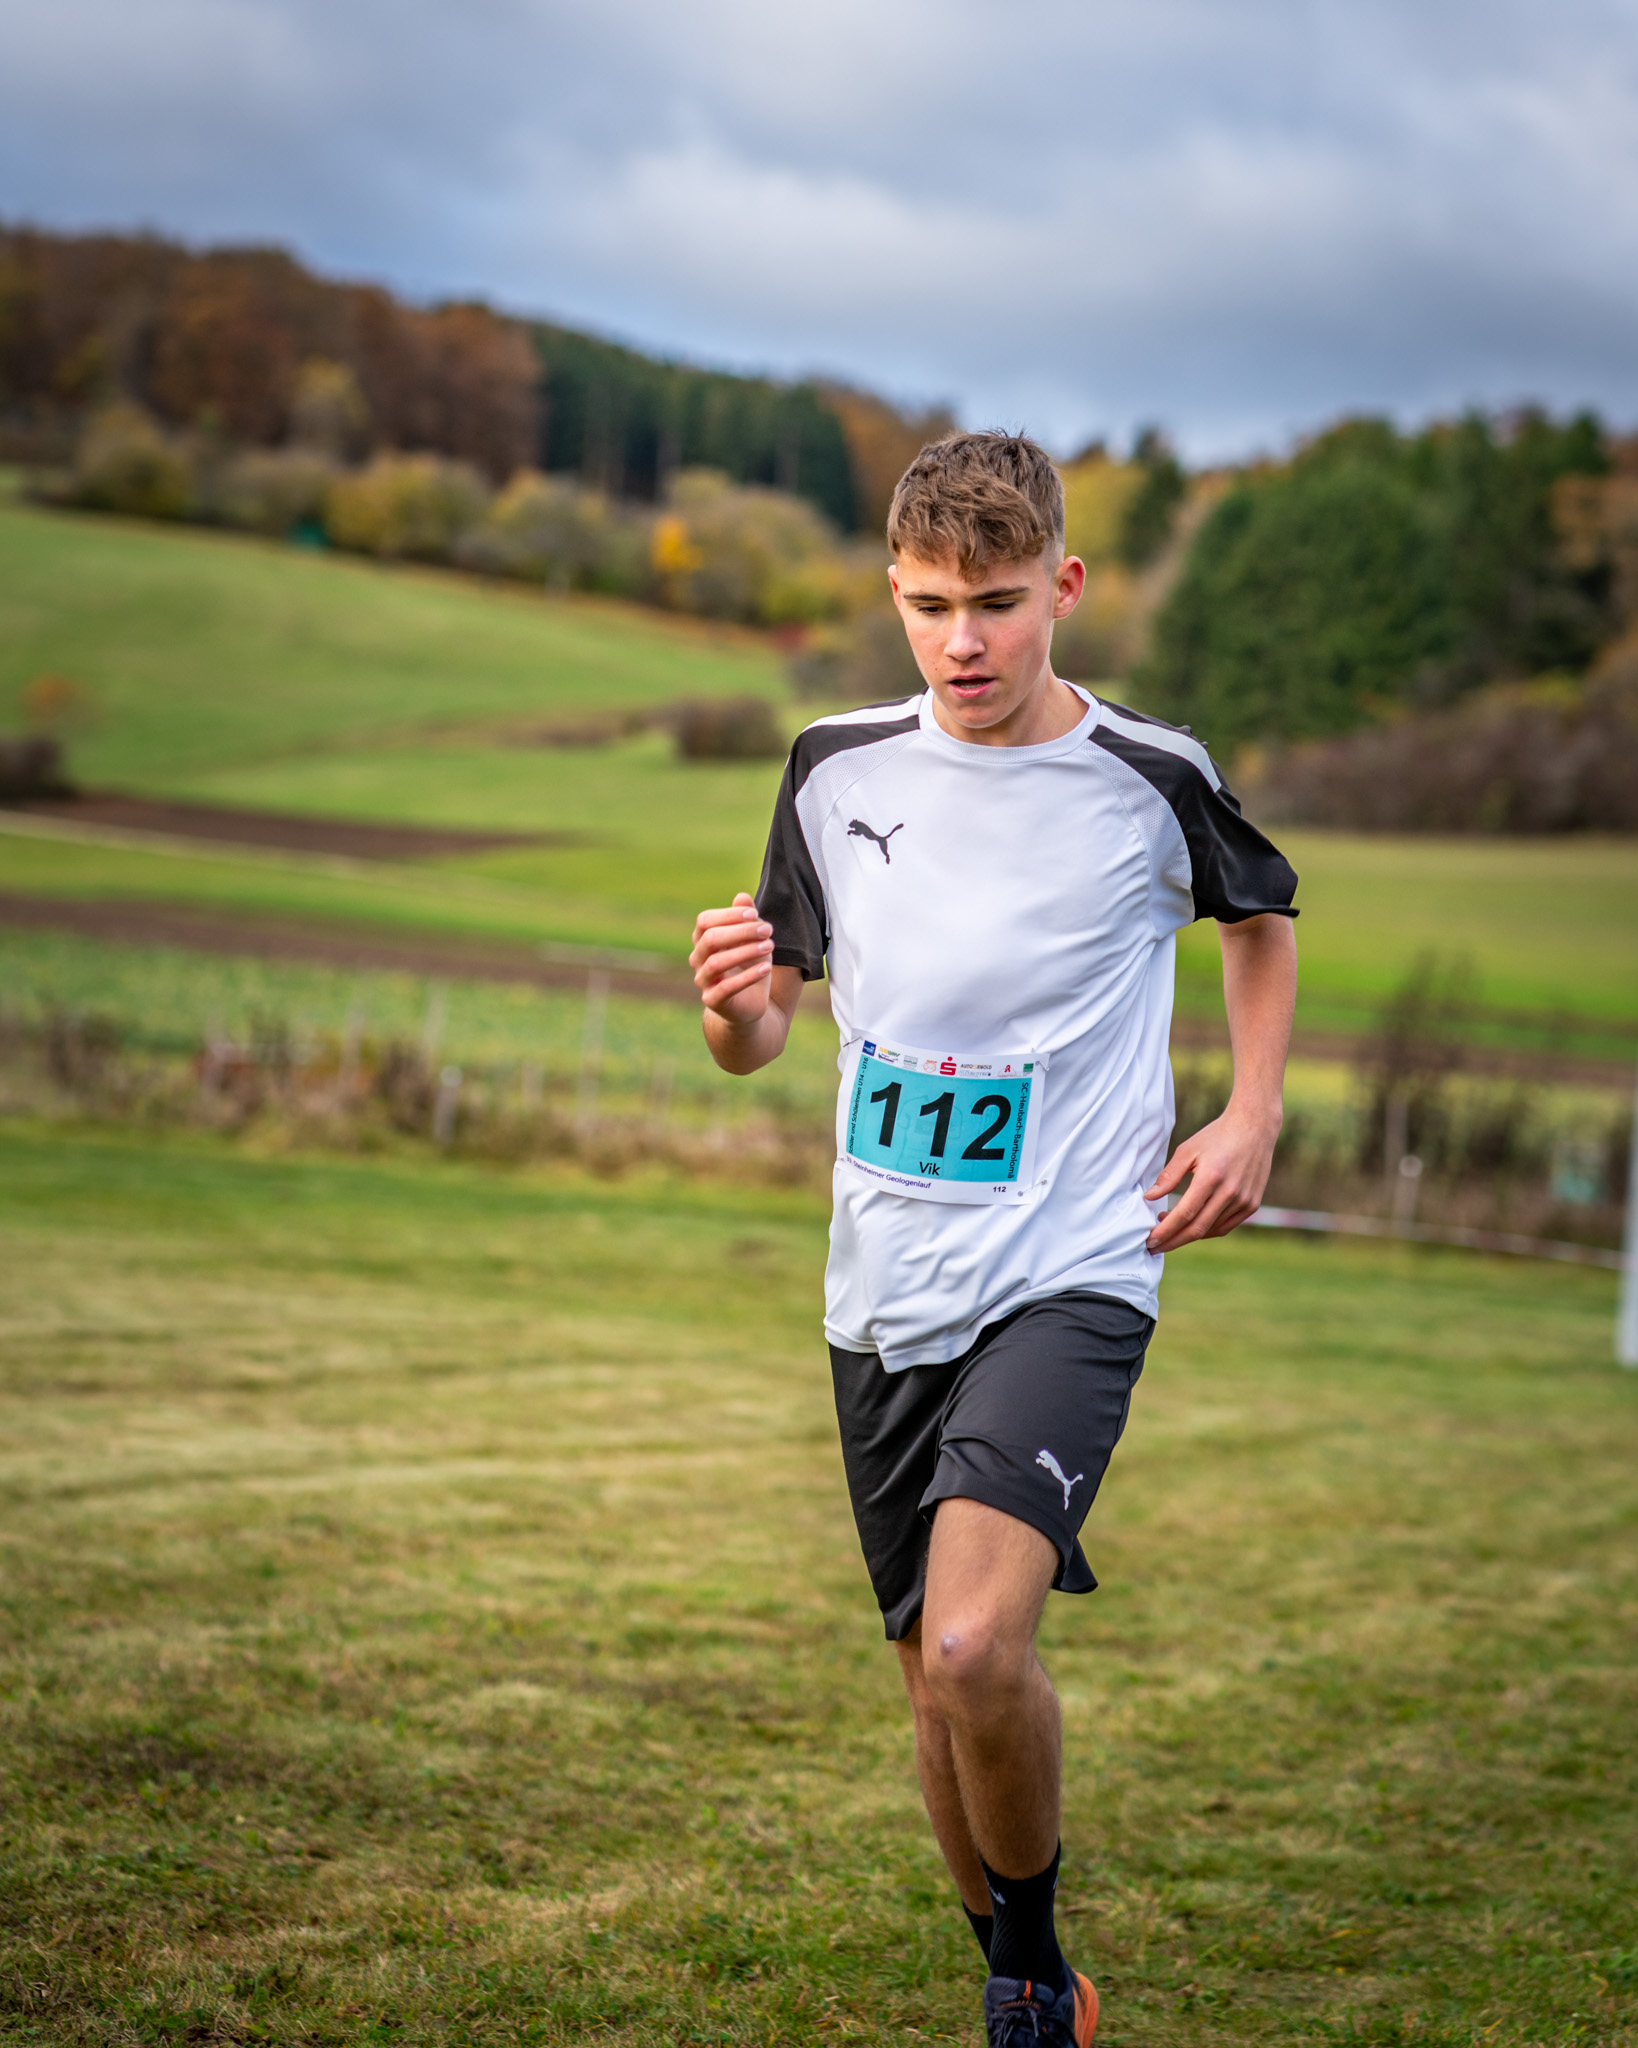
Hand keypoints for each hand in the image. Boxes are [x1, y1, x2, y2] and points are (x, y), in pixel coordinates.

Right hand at [691, 892, 773, 1024]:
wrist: (750, 1002)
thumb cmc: (749, 965)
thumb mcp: (753, 939)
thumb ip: (747, 919)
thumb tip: (742, 897)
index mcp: (703, 940)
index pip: (705, 921)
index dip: (728, 915)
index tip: (754, 914)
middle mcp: (697, 959)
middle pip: (710, 939)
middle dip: (741, 931)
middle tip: (767, 930)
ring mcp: (703, 981)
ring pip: (716, 962)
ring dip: (746, 951)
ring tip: (770, 946)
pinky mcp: (713, 1000)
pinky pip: (726, 988)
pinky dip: (748, 976)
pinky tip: (766, 968)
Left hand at [1143, 1101, 1279, 1252]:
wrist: (1254, 1128)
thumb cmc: (1217, 1136)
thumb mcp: (1188, 1150)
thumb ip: (1168, 1175)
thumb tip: (1150, 1197)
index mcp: (1211, 1177)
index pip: (1184, 1214)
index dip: (1165, 1230)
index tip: (1149, 1239)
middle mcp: (1230, 1192)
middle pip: (1197, 1228)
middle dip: (1172, 1241)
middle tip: (1154, 1246)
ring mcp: (1244, 1201)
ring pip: (1211, 1230)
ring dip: (1188, 1236)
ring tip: (1169, 1231)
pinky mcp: (1252, 1205)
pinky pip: (1225, 1226)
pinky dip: (1206, 1231)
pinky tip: (1191, 1226)